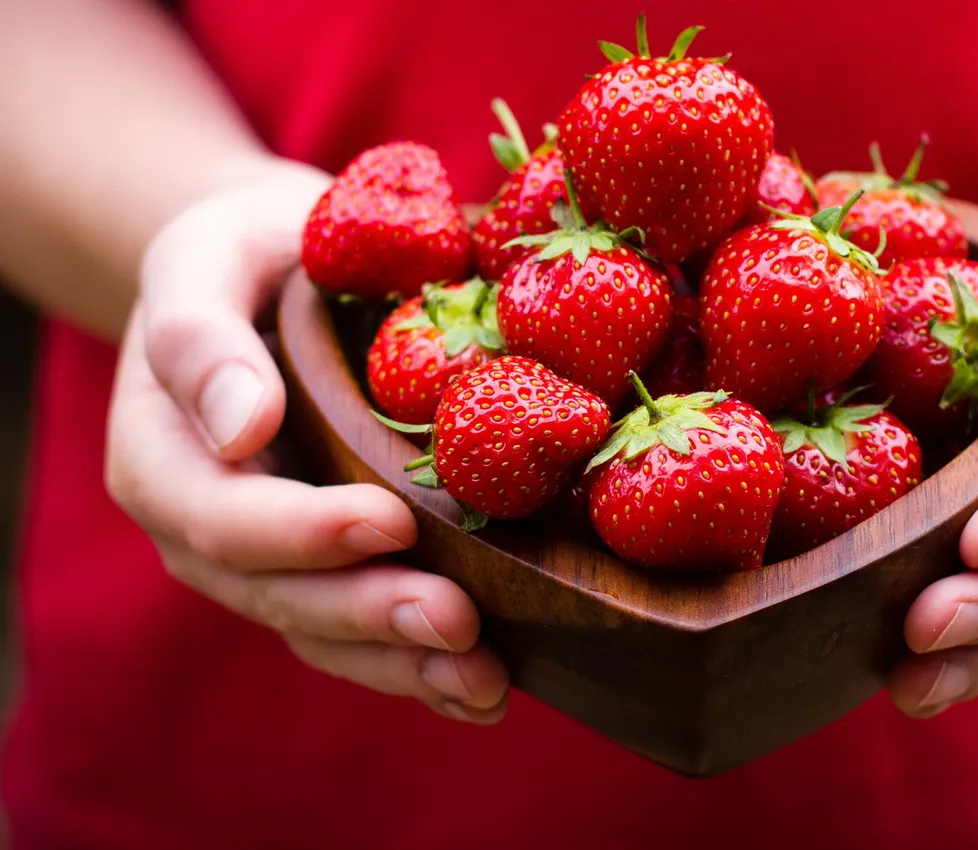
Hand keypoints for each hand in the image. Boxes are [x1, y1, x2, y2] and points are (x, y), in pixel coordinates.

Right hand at [105, 170, 509, 722]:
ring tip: (484, 681)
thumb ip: (199, 334)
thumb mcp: (206, 257)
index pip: (223, 517)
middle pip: (280, 595)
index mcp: (163, 456)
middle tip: (458, 623)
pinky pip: (362, 635)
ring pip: (326, 633)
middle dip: (371, 614)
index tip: (391, 521)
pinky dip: (420, 668)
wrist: (280, 275)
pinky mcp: (326, 572)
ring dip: (406, 666)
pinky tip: (482, 689)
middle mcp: (206, 528)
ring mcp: (268, 562)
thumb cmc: (247, 256)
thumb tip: (238, 426)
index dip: (304, 531)